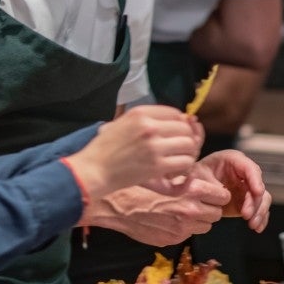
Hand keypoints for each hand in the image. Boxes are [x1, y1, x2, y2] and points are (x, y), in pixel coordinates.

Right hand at [62, 105, 201, 199]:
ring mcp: (154, 146)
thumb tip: (176, 120)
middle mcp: (149, 126)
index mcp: (140, 114)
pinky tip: (175, 169)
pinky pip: (184, 162)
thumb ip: (145, 120)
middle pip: (185, 128)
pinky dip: (184, 166)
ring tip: (178, 158)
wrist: (94, 169)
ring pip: (189, 144)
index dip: (180, 123)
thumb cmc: (105, 148)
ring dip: (187, 152)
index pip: (175, 113)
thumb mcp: (121, 123)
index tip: (177, 133)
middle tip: (179, 148)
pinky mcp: (157, 165)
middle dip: (186, 138)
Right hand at [84, 174, 230, 245]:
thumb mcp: (166, 174)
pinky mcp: (173, 239)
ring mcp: (182, 228)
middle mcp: (190, 210)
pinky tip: (170, 219)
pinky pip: (188, 235)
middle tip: (199, 203)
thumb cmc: (139, 185)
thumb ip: (188, 179)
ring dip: (199, 220)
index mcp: (191, 190)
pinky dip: (183, 228)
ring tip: (184, 212)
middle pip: (217, 213)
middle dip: (210, 208)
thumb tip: (206, 183)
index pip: (223, 196)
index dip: (218, 194)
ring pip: (205, 226)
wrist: (116, 205)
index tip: (212, 193)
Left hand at [195, 149, 271, 231]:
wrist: (191, 189)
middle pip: (258, 186)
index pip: (249, 168)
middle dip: (255, 202)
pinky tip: (257, 228)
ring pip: (262, 198)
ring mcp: (247, 187)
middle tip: (246, 215)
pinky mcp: (247, 200)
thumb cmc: (193, 177)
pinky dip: (260, 218)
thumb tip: (225, 194)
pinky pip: (259, 208)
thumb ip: (210, 184)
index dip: (255, 180)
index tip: (257, 192)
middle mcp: (243, 172)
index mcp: (232, 159)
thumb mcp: (197, 176)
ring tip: (252, 225)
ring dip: (259, 212)